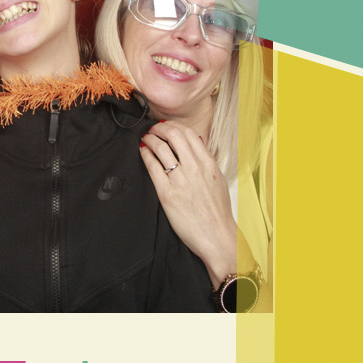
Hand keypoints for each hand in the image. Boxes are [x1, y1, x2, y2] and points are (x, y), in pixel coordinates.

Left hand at [139, 120, 236, 288]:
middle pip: (173, 135)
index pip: (188, 133)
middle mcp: (195, 169)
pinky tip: (143, 152)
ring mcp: (181, 180)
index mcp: (208, 164)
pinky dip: (146, 154)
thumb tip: (197, 141)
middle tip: (153, 129)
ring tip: (146, 138)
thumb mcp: (218, 180)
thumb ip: (207, 160)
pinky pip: (153, 166)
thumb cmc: (217, 211)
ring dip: (150, 139)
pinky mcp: (167, 193)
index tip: (165, 126)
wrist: (217, 237)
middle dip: (159, 128)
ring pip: (161, 147)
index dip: (173, 126)